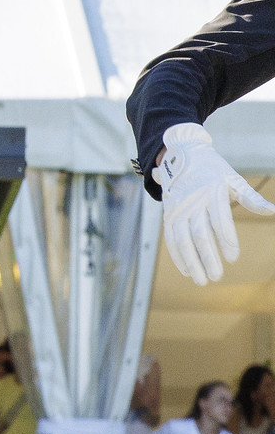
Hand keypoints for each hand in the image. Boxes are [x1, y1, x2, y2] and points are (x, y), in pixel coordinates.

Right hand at [158, 123, 274, 284]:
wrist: (180, 154)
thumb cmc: (212, 169)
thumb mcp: (233, 178)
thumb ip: (251, 197)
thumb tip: (272, 211)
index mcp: (211, 192)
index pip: (219, 221)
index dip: (226, 241)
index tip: (233, 258)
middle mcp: (192, 202)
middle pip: (199, 234)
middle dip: (207, 258)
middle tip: (217, 277)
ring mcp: (178, 208)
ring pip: (182, 239)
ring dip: (191, 261)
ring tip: (201, 279)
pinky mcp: (168, 214)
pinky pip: (170, 237)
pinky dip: (177, 255)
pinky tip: (186, 270)